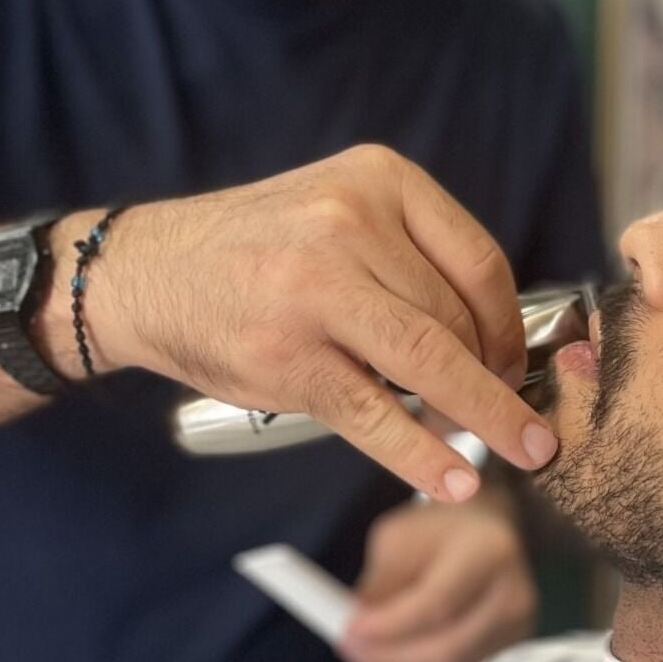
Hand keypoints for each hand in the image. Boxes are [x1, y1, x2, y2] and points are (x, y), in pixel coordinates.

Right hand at [69, 144, 558, 501]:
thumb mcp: (340, 211)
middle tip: (516, 417)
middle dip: (496, 378)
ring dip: (483, 419)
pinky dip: (424, 456)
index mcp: (378, 179)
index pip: (479, 261)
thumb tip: (499, 340)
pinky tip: (456, 482)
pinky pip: (377, 416)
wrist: (144, 272)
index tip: (517, 363)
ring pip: (430, 364)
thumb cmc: (259, 250)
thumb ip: (412, 256)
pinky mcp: (287, 359)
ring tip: (518, 454)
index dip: (511, 325)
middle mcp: (349, 225)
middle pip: (458, 317)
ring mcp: (315, 293)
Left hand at [338, 496, 537, 661]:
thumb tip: (358, 631)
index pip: (438, 604)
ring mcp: (518, 630)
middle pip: (447, 649)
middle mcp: (514, 595)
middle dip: (389, 658)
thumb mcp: (398, 538)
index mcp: (488, 551)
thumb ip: (379, 584)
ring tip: (366, 656)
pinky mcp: (510, 654)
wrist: (488, 533)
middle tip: (350, 649)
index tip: (350, 631)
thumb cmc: (439, 531)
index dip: (390, 626)